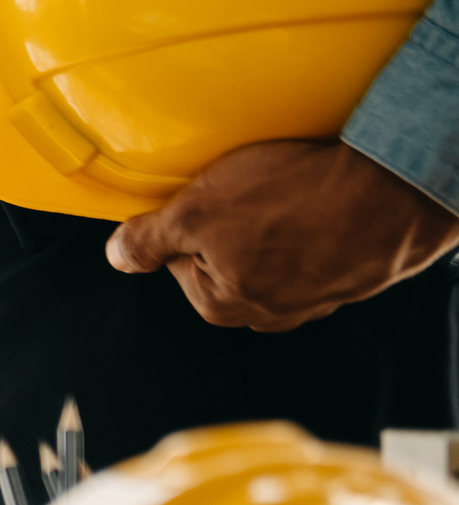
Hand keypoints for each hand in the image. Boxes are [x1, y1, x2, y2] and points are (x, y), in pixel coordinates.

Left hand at [105, 140, 458, 330]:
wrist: (389, 193)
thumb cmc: (294, 200)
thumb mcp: (195, 212)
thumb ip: (147, 239)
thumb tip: (116, 256)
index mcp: (221, 305)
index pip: (176, 258)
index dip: (187, 217)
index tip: (209, 197)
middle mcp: (266, 312)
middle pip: (221, 257)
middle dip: (229, 222)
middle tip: (251, 191)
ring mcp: (311, 297)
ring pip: (268, 250)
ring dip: (272, 221)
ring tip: (287, 194)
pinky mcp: (347, 274)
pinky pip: (311, 245)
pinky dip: (309, 222)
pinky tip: (315, 201)